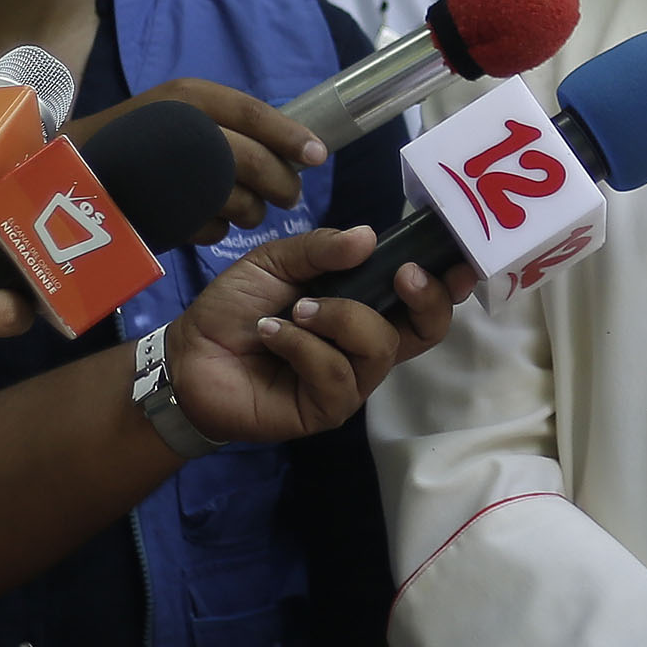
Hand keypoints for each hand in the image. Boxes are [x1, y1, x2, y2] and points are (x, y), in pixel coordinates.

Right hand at [110, 78, 328, 230]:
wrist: (71, 172)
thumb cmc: (135, 140)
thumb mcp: (179, 114)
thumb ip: (227, 124)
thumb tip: (290, 146)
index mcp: (190, 96)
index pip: (255, 113)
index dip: (291, 136)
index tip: (318, 155)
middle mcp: (184, 128)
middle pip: (255, 161)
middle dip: (282, 184)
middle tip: (289, 197)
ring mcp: (173, 172)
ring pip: (240, 199)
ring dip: (251, 211)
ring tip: (244, 210)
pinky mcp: (162, 210)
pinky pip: (212, 227)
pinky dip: (216, 229)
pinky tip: (202, 221)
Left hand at [166, 227, 472, 447]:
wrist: (188, 354)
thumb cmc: (236, 309)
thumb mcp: (276, 262)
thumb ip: (321, 249)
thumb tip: (369, 237)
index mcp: (364, 310)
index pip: (422, 303)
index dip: (447, 285)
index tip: (458, 261)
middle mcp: (366, 348)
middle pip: (427, 332)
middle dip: (423, 300)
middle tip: (401, 276)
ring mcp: (349, 382)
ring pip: (378, 349)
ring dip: (339, 318)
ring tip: (296, 310)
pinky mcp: (325, 409)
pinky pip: (337, 374)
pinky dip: (304, 346)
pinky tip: (274, 335)